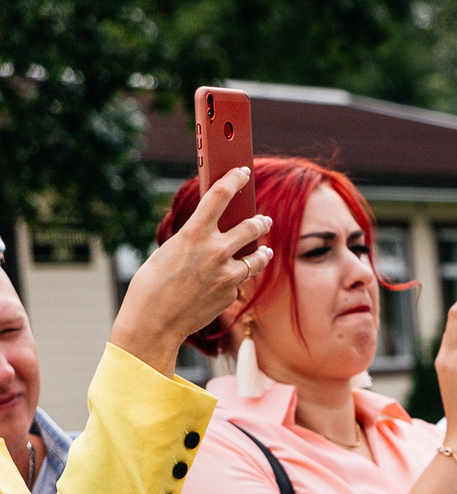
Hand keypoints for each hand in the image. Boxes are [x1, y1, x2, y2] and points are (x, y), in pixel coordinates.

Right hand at [109, 169, 271, 375]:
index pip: (220, 196)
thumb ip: (194, 241)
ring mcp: (227, 274)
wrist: (155, 320)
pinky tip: (229, 282)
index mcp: (194, 234)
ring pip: (257, 257)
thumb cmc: (153, 284)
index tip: (243, 172)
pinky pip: (240, 280)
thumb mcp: (170, 251)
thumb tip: (213, 235)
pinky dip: (237, 278)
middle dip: (260, 222)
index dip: (234, 180)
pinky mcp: (232, 293)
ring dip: (262, 251)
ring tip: (265, 249)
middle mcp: (215, 251)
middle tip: (265, 219)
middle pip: (251, 227)